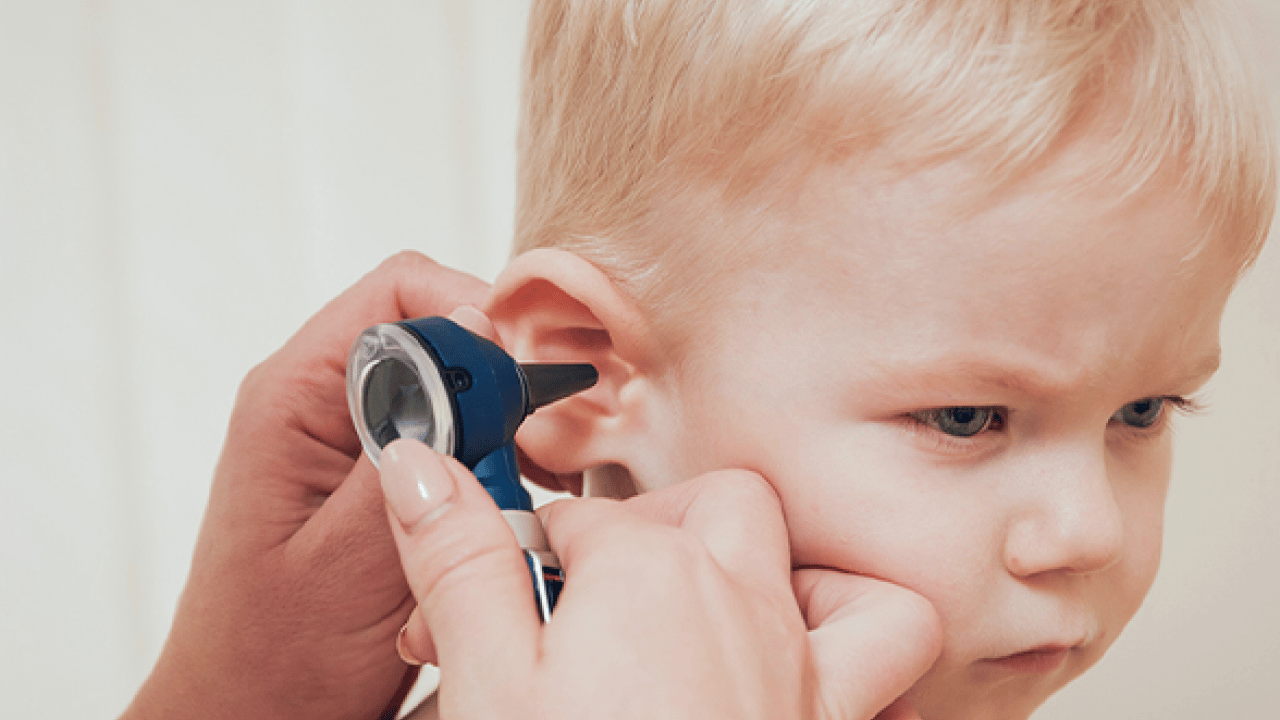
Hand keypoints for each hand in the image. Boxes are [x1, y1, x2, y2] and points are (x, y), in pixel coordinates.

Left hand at [122, 252, 487, 719]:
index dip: (475, 317)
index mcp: (295, 398)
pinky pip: (455, 439)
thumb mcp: (348, 559)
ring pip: (457, 389)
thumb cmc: (274, 659)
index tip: (525, 379)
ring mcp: (354, 439)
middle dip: (502, 383)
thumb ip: (408, 452)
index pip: (400, 293)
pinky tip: (511, 511)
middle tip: (543, 448)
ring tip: (533, 488)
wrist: (249, 715)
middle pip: (438, 334)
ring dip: (505, 433)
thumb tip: (468, 345)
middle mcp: (325, 404)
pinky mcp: (382, 477)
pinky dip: (495, 468)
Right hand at [385, 440, 941, 719]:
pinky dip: (858, 648)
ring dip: (779, 571)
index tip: (482, 594)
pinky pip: (891, 661)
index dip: (518, 551)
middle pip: (709, 503)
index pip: (572, 517)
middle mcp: (738, 600)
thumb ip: (459, 563)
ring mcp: (797, 665)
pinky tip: (801, 668)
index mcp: (647, 571)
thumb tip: (418, 468)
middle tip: (586, 589)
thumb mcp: (487, 678)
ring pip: (823, 570)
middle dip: (648, 524)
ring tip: (712, 603)